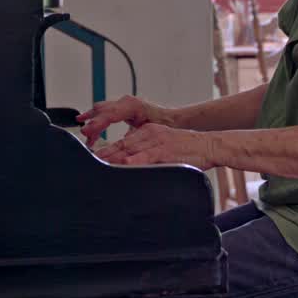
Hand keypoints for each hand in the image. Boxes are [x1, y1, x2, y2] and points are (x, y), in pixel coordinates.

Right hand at [76, 95, 169, 148]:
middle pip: (103, 110)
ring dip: (92, 122)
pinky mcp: (121, 108)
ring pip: (101, 110)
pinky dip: (96, 120)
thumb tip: (121, 149)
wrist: (171, 119)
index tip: (87, 132)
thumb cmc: (163, 125)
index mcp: (133, 106)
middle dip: (92, 124)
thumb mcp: (149, 132)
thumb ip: (134, 138)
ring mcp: (123, 103)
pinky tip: (87, 126)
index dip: (97, 124)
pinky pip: (104, 112)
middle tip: (84, 136)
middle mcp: (126, 102)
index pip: (110, 114)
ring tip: (86, 135)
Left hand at [93, 124, 216, 169]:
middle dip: (104, 154)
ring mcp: (157, 142)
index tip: (92, 158)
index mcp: (148, 132)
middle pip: (122, 145)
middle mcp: (150, 134)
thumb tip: (132, 165)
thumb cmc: (188, 150)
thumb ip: (147, 154)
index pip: (122, 142)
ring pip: (131, 149)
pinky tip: (127, 164)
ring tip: (100, 163)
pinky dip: (137, 160)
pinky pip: (148, 156)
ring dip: (114, 157)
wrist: (209, 146)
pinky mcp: (167, 150)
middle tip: (88, 161)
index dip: (106, 150)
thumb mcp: (164, 147)